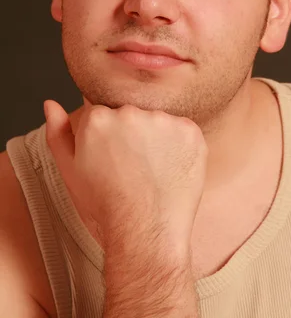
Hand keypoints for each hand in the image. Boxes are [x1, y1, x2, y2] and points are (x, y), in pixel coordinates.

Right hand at [44, 100, 208, 249]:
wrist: (146, 234)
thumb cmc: (105, 208)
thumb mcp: (70, 172)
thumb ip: (58, 133)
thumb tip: (51, 104)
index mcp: (97, 119)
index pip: (103, 114)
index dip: (107, 140)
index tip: (112, 161)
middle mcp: (130, 112)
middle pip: (130, 114)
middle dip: (131, 135)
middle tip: (132, 169)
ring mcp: (162, 120)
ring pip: (157, 121)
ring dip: (157, 139)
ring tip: (152, 172)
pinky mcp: (189, 131)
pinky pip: (183, 130)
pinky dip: (180, 146)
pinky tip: (171, 170)